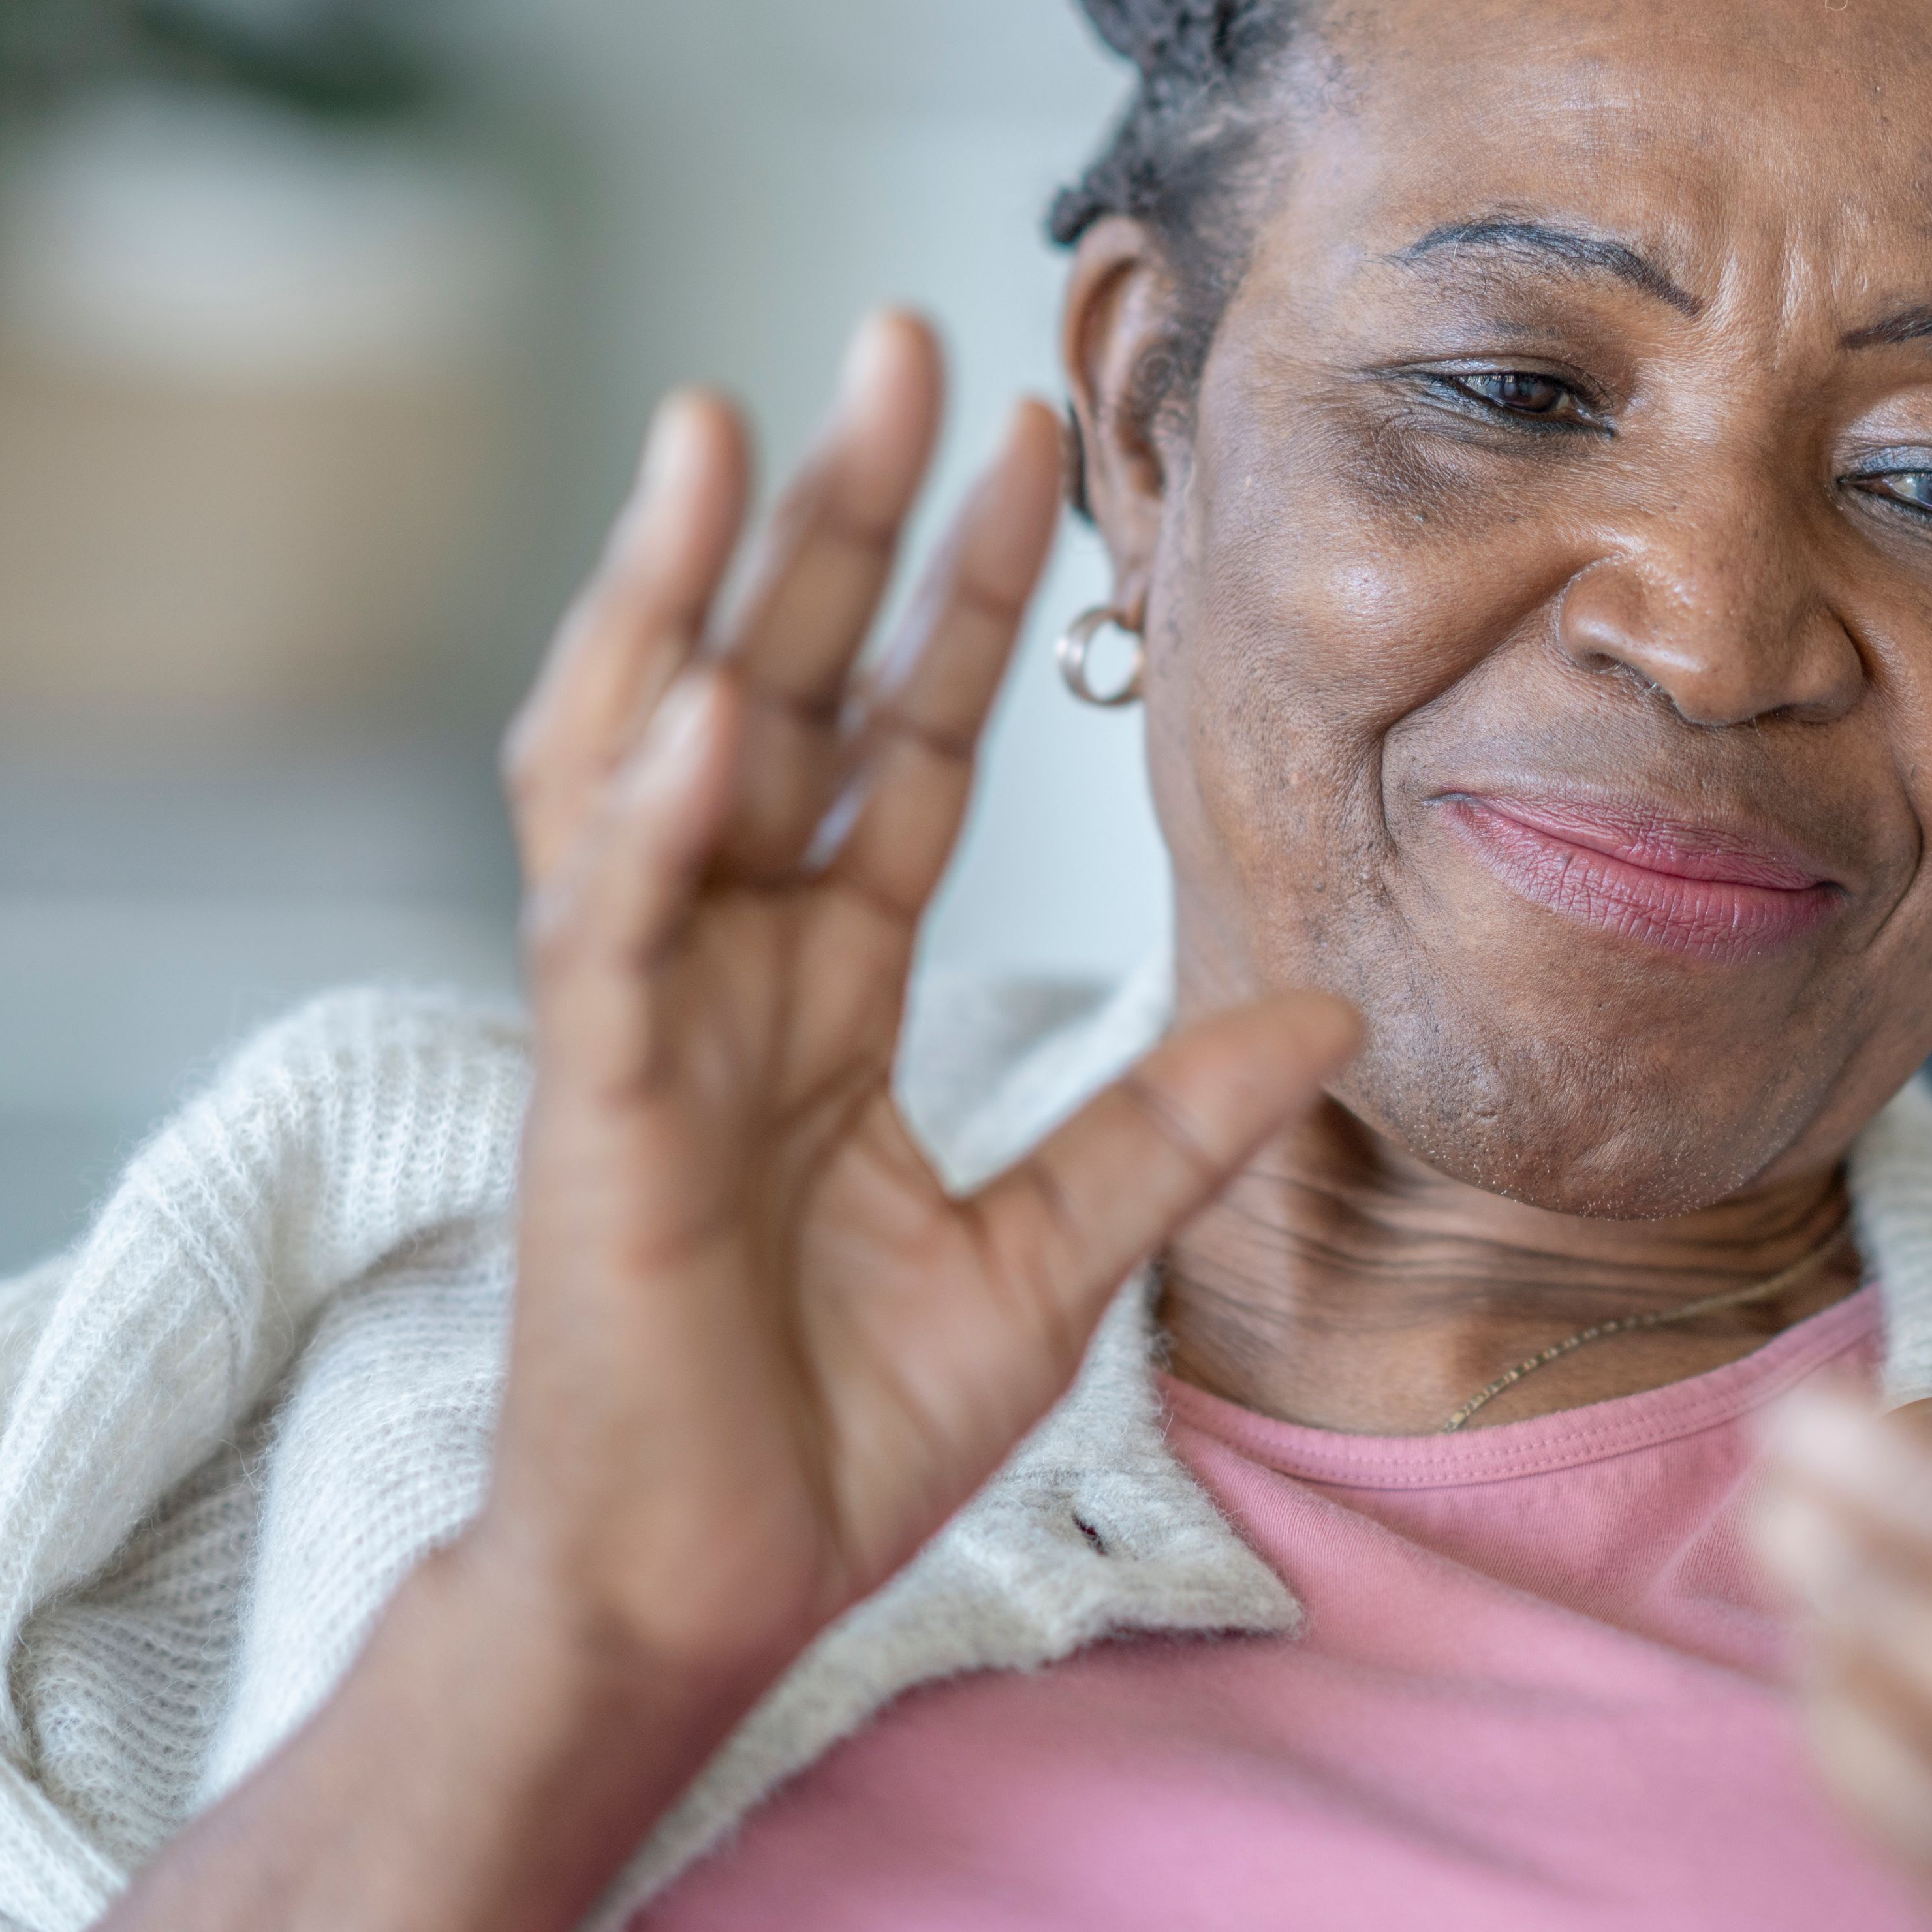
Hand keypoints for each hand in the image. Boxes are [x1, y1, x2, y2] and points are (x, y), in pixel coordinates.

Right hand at [477, 310, 1355, 1701]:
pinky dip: (654, 818)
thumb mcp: (1056, 1260)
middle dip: (825, 519)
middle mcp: (723, 969)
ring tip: (725, 428)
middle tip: (892, 343)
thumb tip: (1335, 1009)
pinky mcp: (596, 1110)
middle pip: (776, 695)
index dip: (958, 597)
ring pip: (649, 760)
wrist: (715, 1588)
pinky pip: (615, 933)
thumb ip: (1173, 1122)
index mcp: (820, 992)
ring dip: (684, 593)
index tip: (1032, 450)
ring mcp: (644, 1024)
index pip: (896, 746)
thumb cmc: (838, 1430)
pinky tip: (704, 705)